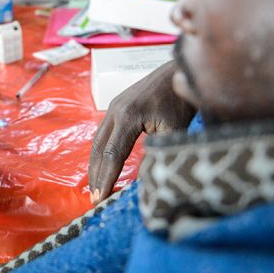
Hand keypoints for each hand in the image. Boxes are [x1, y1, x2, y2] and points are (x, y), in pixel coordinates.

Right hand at [89, 61, 195, 202]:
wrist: (177, 73)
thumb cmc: (179, 102)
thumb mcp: (172, 131)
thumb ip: (156, 154)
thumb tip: (144, 179)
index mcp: (128, 117)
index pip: (112, 155)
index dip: (106, 178)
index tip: (101, 198)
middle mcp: (114, 111)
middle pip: (98, 150)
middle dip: (96, 175)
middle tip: (94, 199)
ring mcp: (112, 107)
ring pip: (97, 141)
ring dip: (94, 164)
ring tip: (94, 187)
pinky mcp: (115, 106)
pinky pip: (102, 133)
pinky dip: (99, 152)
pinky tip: (101, 164)